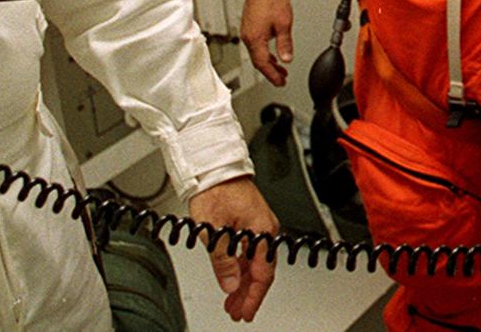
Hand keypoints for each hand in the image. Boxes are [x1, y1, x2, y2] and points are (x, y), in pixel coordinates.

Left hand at [188, 177, 278, 321]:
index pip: (263, 273)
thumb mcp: (214, 230)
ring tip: (233, 301)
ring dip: (245, 284)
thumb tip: (231, 284)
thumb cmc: (216, 190)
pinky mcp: (251, 222)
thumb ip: (223, 261)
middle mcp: (265, 229)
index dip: (254, 297)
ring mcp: (259, 225)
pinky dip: (243, 269)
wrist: (215, 168)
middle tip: (237, 312)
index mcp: (261, 231)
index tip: (245, 312)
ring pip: (256, 263)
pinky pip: (251, 252)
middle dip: (250, 294)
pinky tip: (234, 278)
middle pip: (262, 271)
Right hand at [240, 0, 293, 85]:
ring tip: (280, 69)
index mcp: (255, 38)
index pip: (262, 64)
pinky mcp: (249, 27)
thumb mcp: (284, 23)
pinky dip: (264, 53)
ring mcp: (247, 32)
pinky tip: (273, 54)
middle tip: (281, 79)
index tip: (280, 82)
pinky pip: (256, 46)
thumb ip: (285, 43)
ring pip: (257, 54)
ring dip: (268, 63)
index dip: (272, 75)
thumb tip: (287, 59)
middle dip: (270, 72)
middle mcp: (248, 37)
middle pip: (258, 61)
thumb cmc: (271, 0)